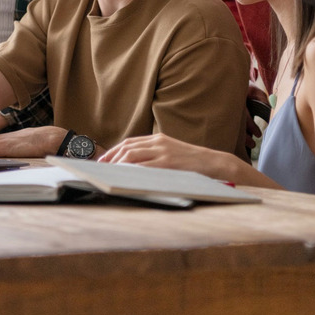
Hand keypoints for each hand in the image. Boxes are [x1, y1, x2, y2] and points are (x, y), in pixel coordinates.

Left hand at [99, 133, 234, 182]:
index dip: (114, 151)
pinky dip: (131, 170)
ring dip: (117, 163)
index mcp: (158, 139)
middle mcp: (158, 142)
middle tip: (101, 168)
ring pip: (132, 154)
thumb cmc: (192, 162)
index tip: (103, 160)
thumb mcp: (171, 152)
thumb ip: (155, 155)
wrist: (213, 162)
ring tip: (108, 173)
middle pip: (127, 147)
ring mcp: (163, 152)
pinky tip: (123, 176)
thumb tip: (134, 165)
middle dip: (111, 157)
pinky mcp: (168, 163)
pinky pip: (144, 166)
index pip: (129, 142)